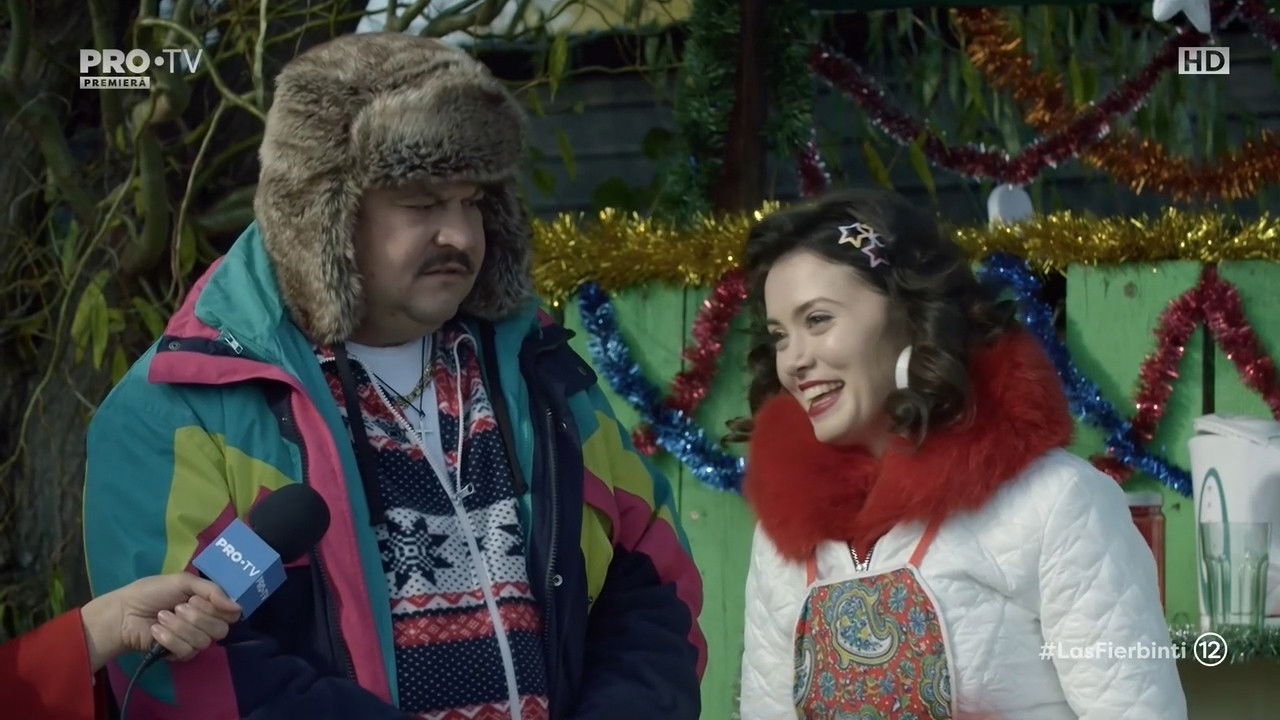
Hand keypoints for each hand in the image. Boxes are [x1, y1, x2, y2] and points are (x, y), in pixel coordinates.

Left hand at [81, 572, 241, 670]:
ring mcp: (194, 640)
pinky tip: (156, 631)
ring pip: (203, 640)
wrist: (124, 612)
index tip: (199, 598)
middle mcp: (206, 623)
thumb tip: (237, 607)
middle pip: (221, 629)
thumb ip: (212, 590)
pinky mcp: (179, 654)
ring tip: (162, 617)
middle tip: (178, 607)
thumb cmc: (152, 593)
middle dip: (197, 617)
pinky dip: (169, 638)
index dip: (220, 608)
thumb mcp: (183, 581)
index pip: (232, 613)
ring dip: (179, 627)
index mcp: (209, 604)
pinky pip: (187, 650)